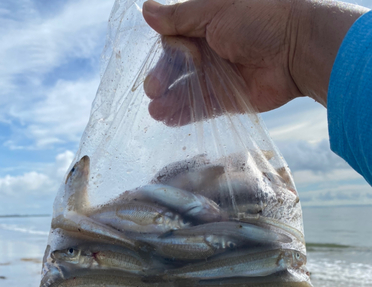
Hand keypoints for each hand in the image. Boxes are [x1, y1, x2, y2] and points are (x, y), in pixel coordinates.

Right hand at [143, 0, 366, 121]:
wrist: (296, 50)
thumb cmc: (259, 20)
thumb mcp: (214, 11)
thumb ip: (180, 17)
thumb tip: (146, 9)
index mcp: (206, 25)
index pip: (175, 41)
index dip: (165, 54)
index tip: (160, 62)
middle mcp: (211, 51)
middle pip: (179, 69)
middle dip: (164, 80)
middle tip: (153, 91)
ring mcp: (220, 77)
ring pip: (189, 90)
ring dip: (171, 101)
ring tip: (156, 112)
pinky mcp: (229, 100)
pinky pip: (204, 108)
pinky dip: (187, 114)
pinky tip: (170, 119)